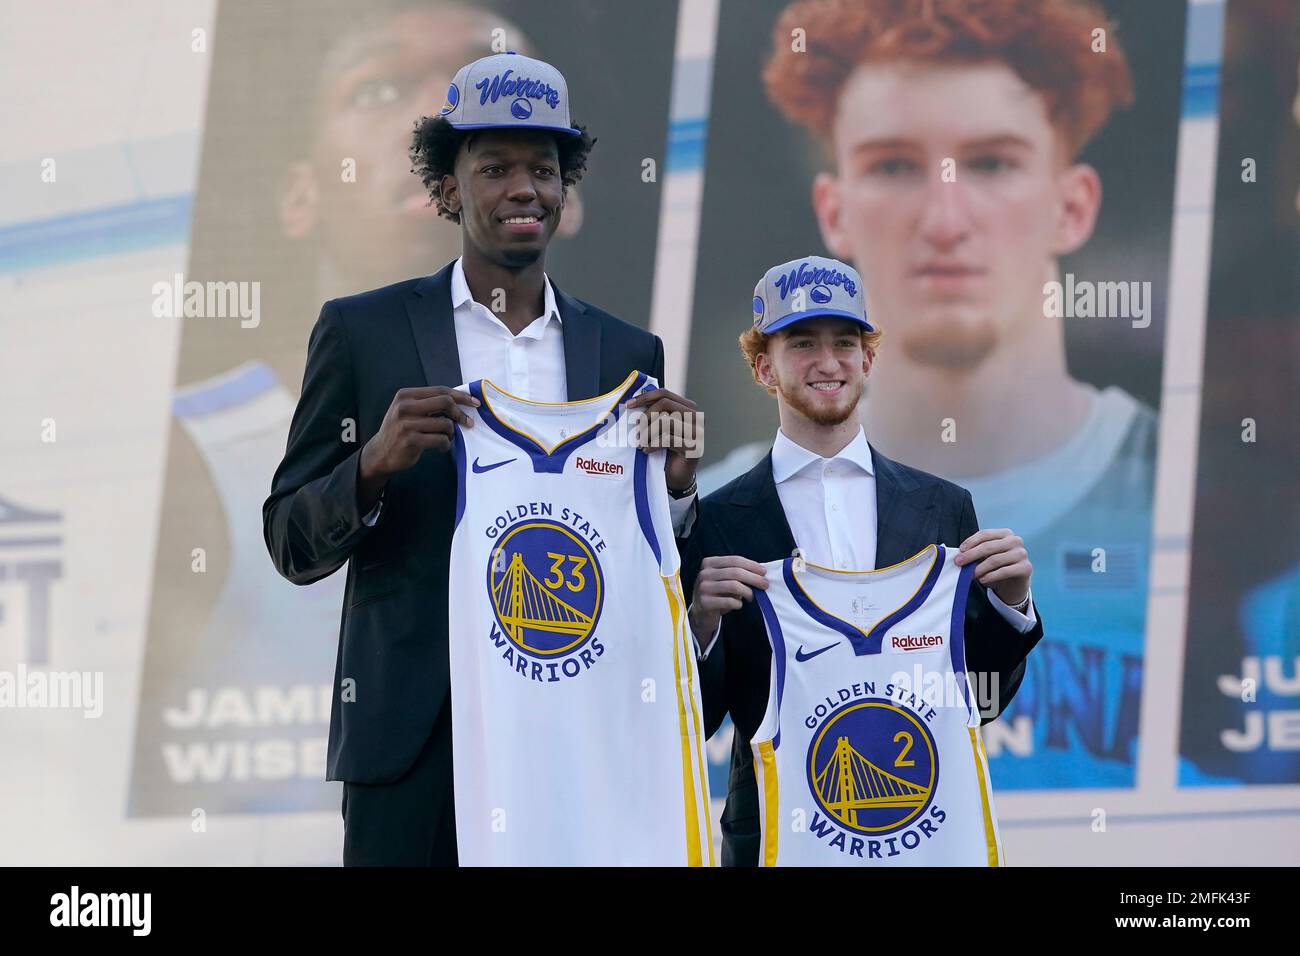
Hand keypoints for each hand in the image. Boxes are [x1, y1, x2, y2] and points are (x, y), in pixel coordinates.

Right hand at [358, 386, 479, 508]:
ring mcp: (407, 424)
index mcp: (405, 395)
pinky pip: (440, 440)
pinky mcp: (411, 440)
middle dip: (460, 413)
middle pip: (444, 402)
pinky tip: (441, 447)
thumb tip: (460, 400)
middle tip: (468, 423)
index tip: (475, 403)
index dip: (460, 396)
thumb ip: (428, 404)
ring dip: (451, 433)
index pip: (440, 390)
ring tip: (446, 438)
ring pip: (445, 423)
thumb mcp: (408, 411)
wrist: (380, 453)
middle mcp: (404, 407)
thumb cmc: (400, 431)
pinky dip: (445, 444)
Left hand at [625, 387, 702, 492]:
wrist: (677, 475)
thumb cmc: (666, 450)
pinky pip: (667, 439)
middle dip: (646, 416)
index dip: (645, 397)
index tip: (628, 404)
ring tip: (640, 442)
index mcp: (688, 408)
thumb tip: (633, 401)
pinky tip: (646, 451)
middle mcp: (696, 417)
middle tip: (636, 430)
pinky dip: (652, 445)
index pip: (664, 394)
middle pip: (664, 404)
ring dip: (647, 433)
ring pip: (665, 421)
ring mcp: (697, 432)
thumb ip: (654, 413)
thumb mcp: (660, 428)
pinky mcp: (693, 448)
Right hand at [687, 555, 767, 642]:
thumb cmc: (717, 593)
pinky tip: (739, 604)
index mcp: (709, 563)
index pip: (735, 560)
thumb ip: (738, 574)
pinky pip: (729, 601)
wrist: (701, 613)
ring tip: (752, 596)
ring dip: (747, 591)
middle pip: (735, 572)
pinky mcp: (705, 602)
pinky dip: (738, 603)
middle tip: (765, 585)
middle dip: (754, 578)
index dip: (751, 565)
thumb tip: (761, 574)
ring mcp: (703, 587)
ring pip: (733, 586)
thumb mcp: (725, 580)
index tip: (764, 572)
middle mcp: (704, 573)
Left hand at [954, 528, 1031, 607]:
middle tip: (959, 563)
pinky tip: (982, 580)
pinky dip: (991, 576)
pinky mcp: (1026, 567)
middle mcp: (1015, 541)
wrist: (1014, 584)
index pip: (985, 534)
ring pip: (995, 559)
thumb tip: (960, 555)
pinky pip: (1004, 571)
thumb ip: (976, 553)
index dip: (971, 542)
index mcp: (1005, 534)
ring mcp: (1022, 554)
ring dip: (979, 568)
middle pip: (988, 546)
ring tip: (971, 575)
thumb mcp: (986, 557)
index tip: (960, 551)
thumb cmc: (997, 567)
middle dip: (971, 555)